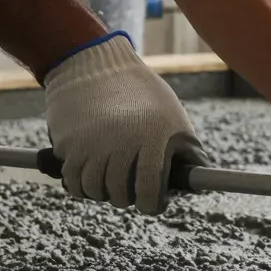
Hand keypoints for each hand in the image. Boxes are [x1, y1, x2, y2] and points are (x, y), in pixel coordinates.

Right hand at [43, 32, 207, 214]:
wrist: (95, 65)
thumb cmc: (142, 93)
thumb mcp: (174, 116)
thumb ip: (189, 150)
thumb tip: (201, 179)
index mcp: (152, 139)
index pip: (149, 191)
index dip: (153, 205)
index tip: (154, 204)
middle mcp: (121, 145)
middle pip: (121, 195)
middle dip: (129, 198)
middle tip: (131, 191)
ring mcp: (92, 146)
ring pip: (96, 191)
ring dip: (105, 193)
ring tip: (112, 184)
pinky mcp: (68, 145)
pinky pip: (73, 182)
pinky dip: (82, 187)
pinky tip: (91, 179)